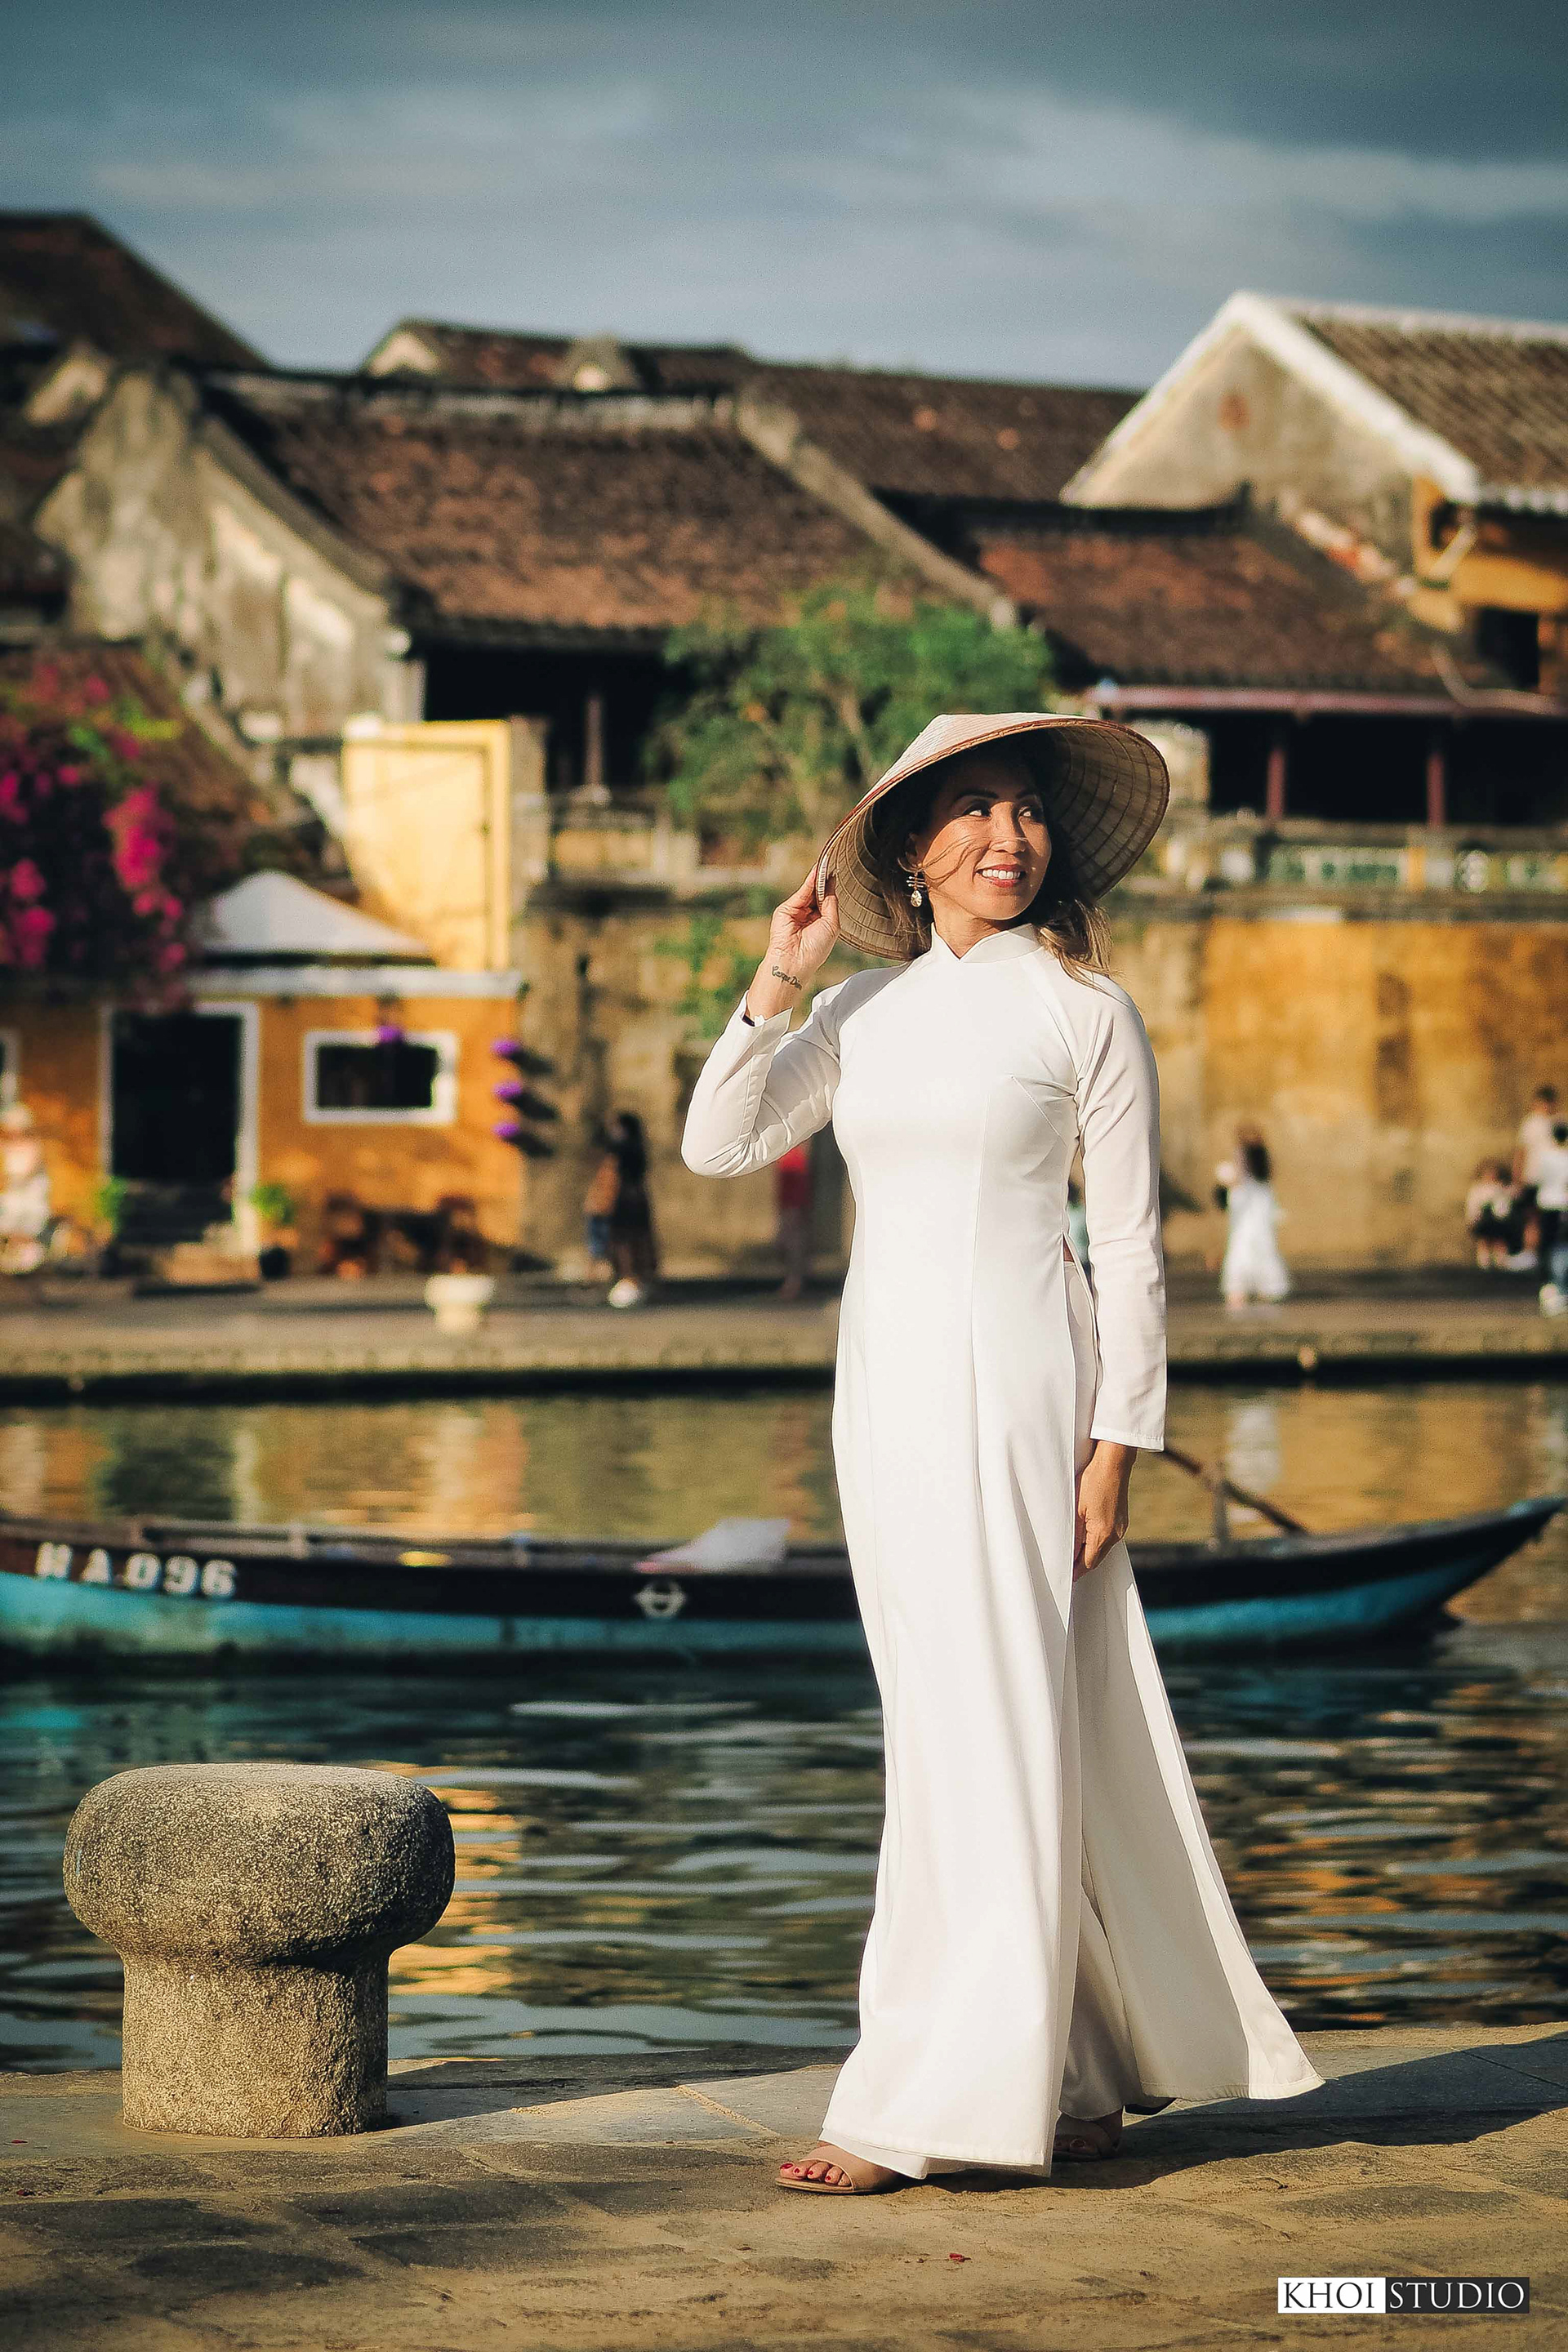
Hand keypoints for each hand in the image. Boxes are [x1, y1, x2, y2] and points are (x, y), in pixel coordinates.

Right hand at [745, 871, 838, 1019]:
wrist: (795, 960)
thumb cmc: (816, 948)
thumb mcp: (831, 924)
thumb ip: (831, 903)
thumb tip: (831, 882)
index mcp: (822, 922)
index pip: (827, 900)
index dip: (832, 887)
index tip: (838, 872)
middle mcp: (809, 915)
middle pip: (819, 893)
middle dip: (826, 880)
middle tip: (834, 863)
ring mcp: (797, 911)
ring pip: (810, 890)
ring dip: (819, 877)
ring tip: (827, 863)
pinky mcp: (787, 909)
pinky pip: (802, 892)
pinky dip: (810, 881)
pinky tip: (818, 871)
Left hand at [1074, 1441, 1134, 1579]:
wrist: (1113, 1463)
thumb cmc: (1092, 1482)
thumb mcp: (1076, 1510)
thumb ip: (1073, 1535)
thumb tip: (1069, 1555)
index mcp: (1103, 1535)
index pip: (1087, 1563)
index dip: (1074, 1571)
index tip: (1063, 1576)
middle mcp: (1115, 1535)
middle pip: (1095, 1558)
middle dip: (1080, 1562)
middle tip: (1063, 1564)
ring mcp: (1120, 1527)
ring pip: (1101, 1548)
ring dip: (1088, 1550)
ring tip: (1071, 1548)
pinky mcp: (1121, 1519)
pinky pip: (1107, 1537)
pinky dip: (1095, 1539)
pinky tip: (1085, 1532)